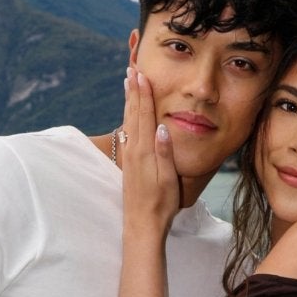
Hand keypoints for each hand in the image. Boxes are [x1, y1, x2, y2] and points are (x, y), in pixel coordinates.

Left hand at [121, 67, 180, 230]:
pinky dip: (128, 117)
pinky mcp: (130, 164)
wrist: (142, 225)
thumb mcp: (168, 180)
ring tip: (128, 84)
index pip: (144, 116)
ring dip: (129, 102)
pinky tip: (128, 114)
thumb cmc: (161, 204)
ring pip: (128, 122)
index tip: (142, 75)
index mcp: (145, 152)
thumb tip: (163, 128)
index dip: (143, 95)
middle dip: (134, 92)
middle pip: (133, 115)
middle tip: (131, 70)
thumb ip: (165, 154)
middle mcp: (134, 152)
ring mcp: (130, 157)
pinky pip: (128, 133)